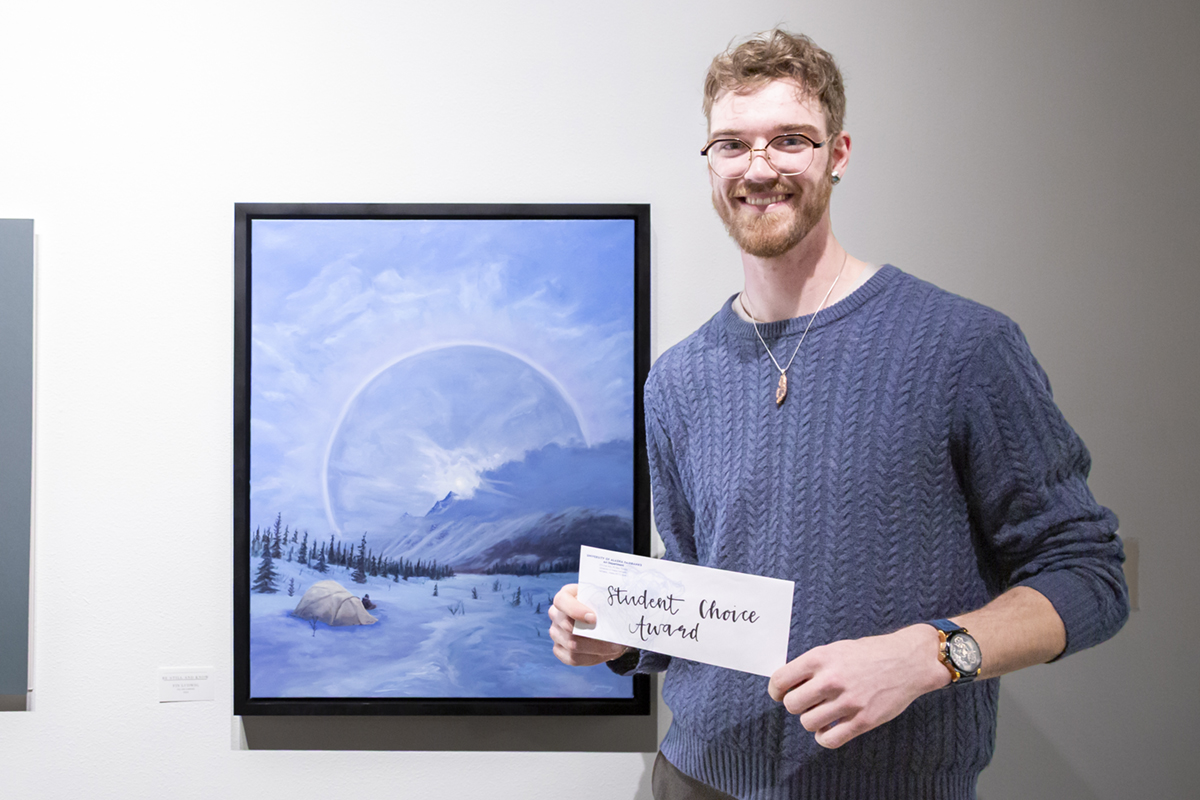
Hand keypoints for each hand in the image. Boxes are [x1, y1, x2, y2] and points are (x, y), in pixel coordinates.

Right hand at [547, 583, 628, 666]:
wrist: (600, 622)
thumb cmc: (601, 607)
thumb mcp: (602, 600)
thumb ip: (603, 604)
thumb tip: (611, 616)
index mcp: (565, 596)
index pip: (561, 601)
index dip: (575, 610)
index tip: (593, 618)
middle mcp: (556, 614)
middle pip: (567, 627)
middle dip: (592, 634)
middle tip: (611, 636)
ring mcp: (555, 633)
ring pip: (572, 645)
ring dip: (595, 648)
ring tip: (613, 646)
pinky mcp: (559, 649)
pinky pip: (572, 658)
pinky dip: (590, 657)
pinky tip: (602, 653)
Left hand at [767, 625, 949, 748]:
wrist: (909, 660)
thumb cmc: (870, 653)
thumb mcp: (836, 649)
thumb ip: (813, 665)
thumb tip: (787, 684)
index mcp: (821, 658)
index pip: (780, 680)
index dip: (776, 690)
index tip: (780, 693)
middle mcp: (831, 679)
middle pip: (792, 704)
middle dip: (796, 705)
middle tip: (807, 702)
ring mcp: (848, 702)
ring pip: (808, 723)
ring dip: (812, 720)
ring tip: (823, 713)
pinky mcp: (863, 720)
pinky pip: (829, 739)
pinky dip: (825, 737)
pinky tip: (831, 728)